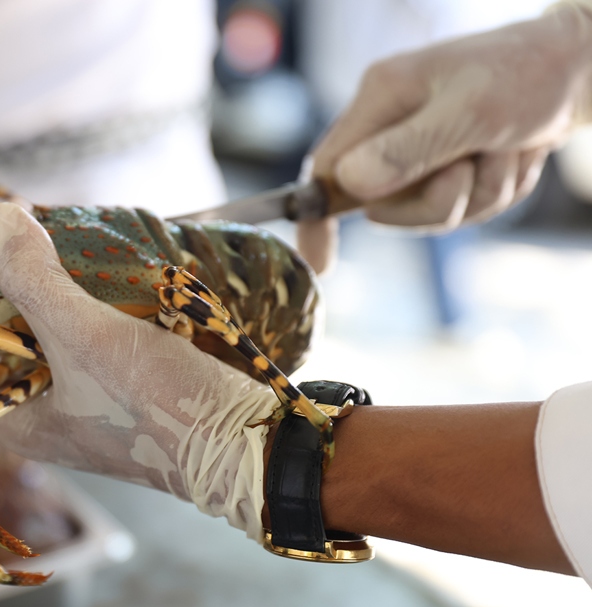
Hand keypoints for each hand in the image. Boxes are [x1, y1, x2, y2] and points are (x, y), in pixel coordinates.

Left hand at [0, 203, 280, 540]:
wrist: (243, 441)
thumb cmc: (157, 405)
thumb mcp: (85, 337)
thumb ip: (34, 279)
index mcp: (12, 420)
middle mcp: (37, 412)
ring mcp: (77, 396)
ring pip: (39, 330)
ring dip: (40, 285)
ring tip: (36, 234)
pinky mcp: (114, 380)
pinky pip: (78, 330)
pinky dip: (77, 296)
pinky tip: (82, 261)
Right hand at [298, 4, 591, 273]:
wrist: (580, 68)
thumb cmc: (526, 74)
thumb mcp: (470, 112)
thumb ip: (407, 149)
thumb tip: (348, 185)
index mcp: (381, 100)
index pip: (326, 169)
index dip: (318, 217)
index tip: (321, 260)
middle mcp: (391, 127)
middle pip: (384, 206)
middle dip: (440, 200)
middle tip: (476, 161)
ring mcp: (420, 150)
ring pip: (431, 212)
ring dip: (481, 192)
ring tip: (504, 148)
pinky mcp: (448, 165)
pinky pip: (464, 208)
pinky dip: (497, 189)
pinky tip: (512, 153)